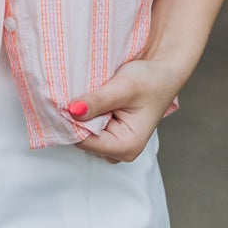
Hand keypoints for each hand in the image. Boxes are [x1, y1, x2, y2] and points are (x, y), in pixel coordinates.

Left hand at [67, 55, 182, 163]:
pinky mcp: (109, 136)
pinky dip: (86, 114)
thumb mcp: (124, 87)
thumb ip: (98, 101)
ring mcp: (113, 145)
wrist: (162, 75)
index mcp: (126, 147)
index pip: (83, 141)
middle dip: (77, 118)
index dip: (71, 121)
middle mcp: (120, 152)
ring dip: (81, 115)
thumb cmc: (150, 81)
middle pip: (81, 140)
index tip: (65, 99)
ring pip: (82, 134)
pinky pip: (87, 128)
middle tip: (82, 93)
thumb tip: (72, 110)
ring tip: (92, 95)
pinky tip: (94, 101)